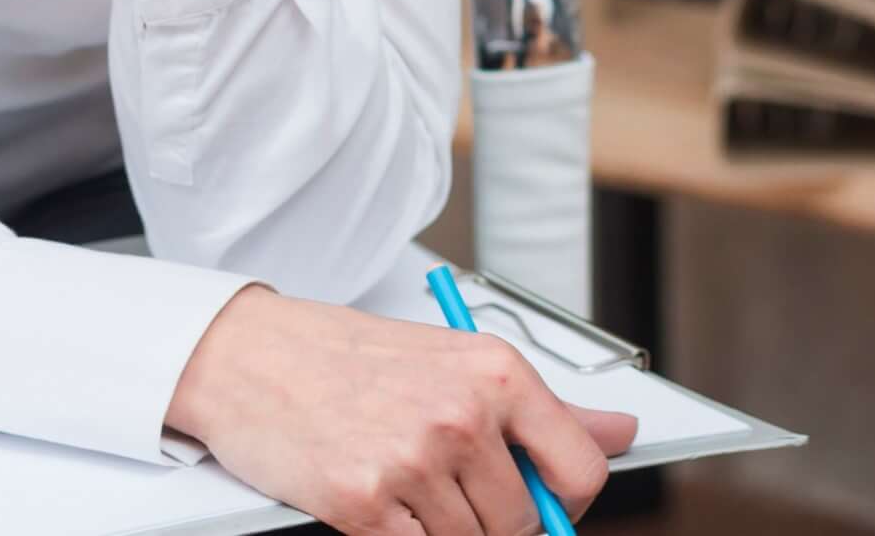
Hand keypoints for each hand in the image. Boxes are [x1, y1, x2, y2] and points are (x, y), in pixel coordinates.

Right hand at [169, 288, 638, 535]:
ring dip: (448, 532)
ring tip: (411, 488)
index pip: (580, 469)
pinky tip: (387, 508)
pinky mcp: (362, 504)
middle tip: (455, 495)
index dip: (569, 505)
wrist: (253, 357)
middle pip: (522, 522)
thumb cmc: (350, 356)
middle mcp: (461, 416)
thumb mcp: (459, 360)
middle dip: (497, 524)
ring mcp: (412, 462)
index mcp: (497, 373)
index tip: (553, 510)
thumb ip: (543, 408)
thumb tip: (621, 434)